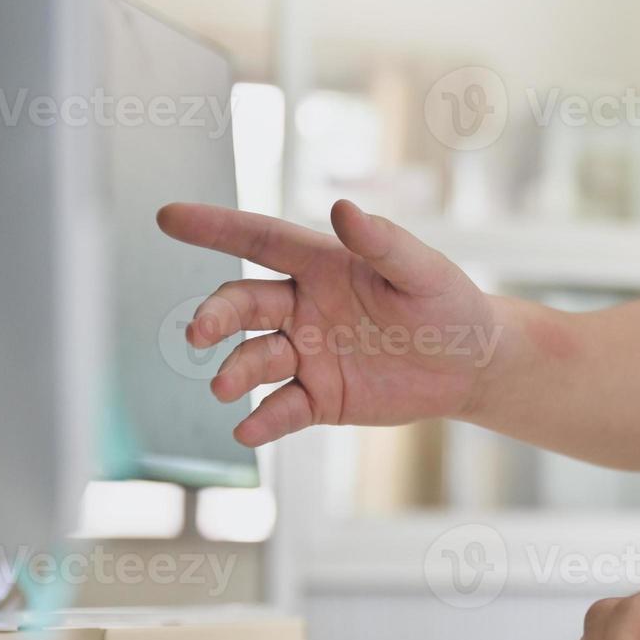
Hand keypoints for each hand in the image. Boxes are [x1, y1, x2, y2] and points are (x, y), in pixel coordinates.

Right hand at [157, 200, 500, 445]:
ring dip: (235, 371)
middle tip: (200, 332)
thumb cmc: (449, 304)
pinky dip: (263, 420)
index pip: (260, 240)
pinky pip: (282, 409)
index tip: (168, 217)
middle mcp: (303, 307)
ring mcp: (307, 354)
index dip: (214, 228)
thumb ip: (384, 243)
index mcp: (323, 265)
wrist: (471, 364)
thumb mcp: (424, 271)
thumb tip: (342, 209)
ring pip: (256, 358)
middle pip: (244, 304)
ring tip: (224, 387)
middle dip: (216, 316)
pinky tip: (248, 430)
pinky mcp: (319, 398)